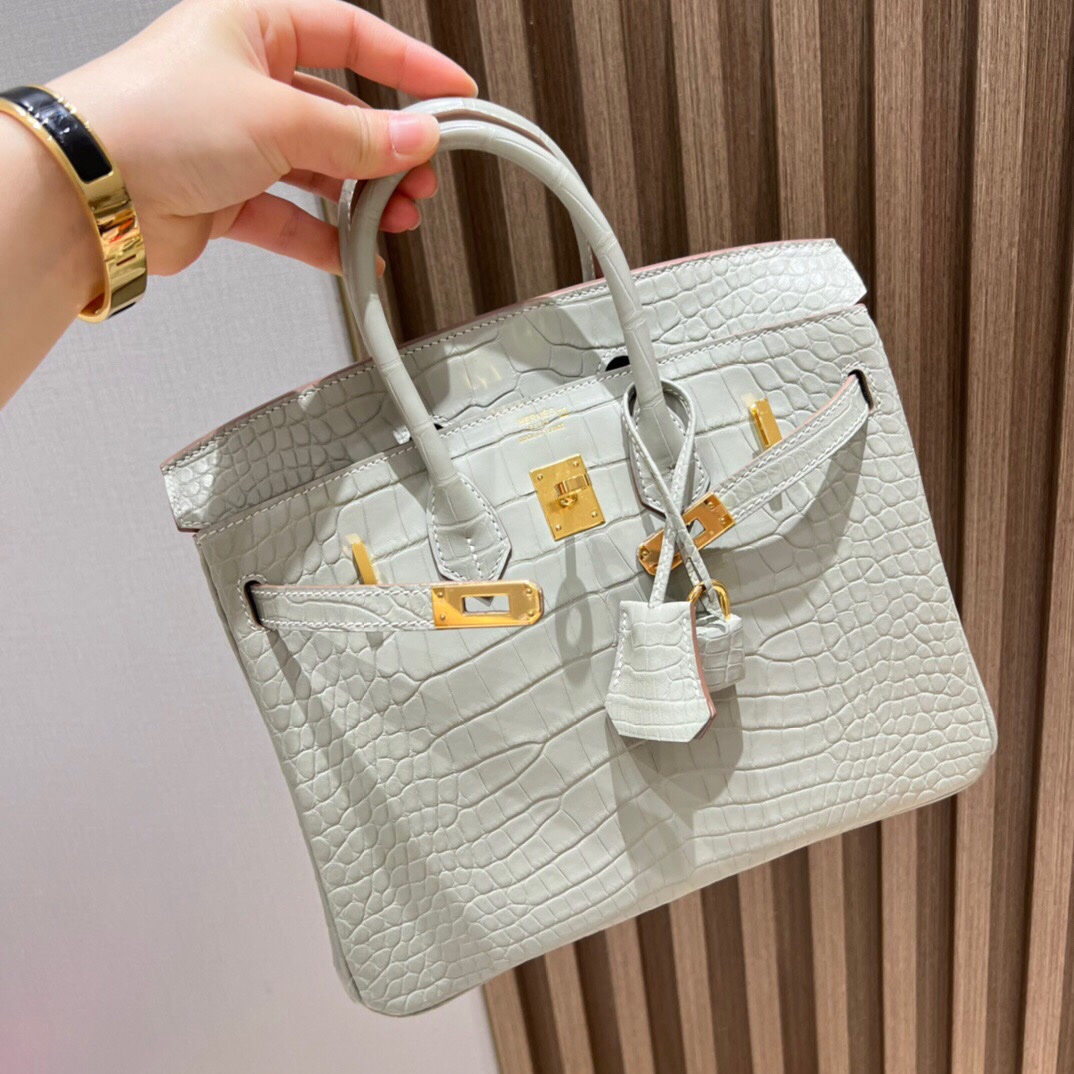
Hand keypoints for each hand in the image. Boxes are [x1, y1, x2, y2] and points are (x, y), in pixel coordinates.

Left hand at [51, 0, 476, 276]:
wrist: (91, 193)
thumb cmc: (152, 120)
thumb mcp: (277, 115)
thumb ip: (356, 134)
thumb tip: (414, 137)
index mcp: (252, 27)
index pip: (349, 35)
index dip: (406, 65)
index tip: (453, 94)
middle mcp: (245, 82)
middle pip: (340, 112)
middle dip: (386, 150)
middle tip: (421, 178)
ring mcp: (236, 142)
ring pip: (320, 169)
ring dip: (362, 199)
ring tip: (396, 219)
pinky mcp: (226, 197)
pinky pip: (292, 218)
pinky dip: (325, 238)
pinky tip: (354, 255)